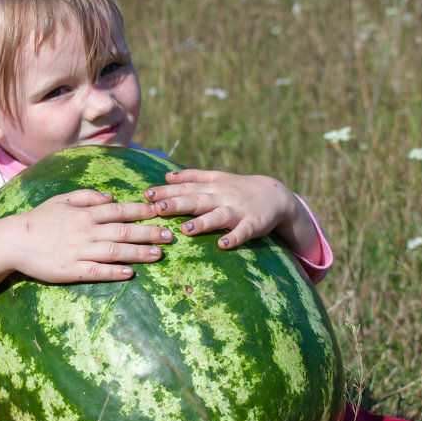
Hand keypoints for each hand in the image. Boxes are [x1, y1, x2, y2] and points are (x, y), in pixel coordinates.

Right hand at [0, 189, 170, 282]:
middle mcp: (86, 230)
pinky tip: (130, 273)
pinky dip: (114, 272)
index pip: (119, 210)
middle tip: (170, 236)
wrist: (13, 240)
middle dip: (149, 233)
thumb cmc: (38, 219)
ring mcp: (79, 251)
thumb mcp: (61, 199)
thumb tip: (111, 197)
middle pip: (123, 230)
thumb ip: (87, 196)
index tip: (160, 212)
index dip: (141, 211)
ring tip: (158, 255)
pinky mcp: (71, 270)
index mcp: (84, 213)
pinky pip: (97, 271)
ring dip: (139, 252)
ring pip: (115, 251)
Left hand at [143, 169, 319, 255]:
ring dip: (203, 223)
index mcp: (211, 187)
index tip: (146, 195)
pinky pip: (243, 232)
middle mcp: (222, 197)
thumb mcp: (216, 178)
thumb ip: (192, 177)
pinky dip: (234, 238)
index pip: (185, 188)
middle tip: (157, 209)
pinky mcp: (253, 224)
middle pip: (197, 201)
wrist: (275, 194)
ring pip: (218, 217)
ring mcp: (238, 211)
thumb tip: (166, 176)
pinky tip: (223, 245)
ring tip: (186, 230)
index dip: (166, 191)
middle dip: (177, 204)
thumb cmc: (239, 188)